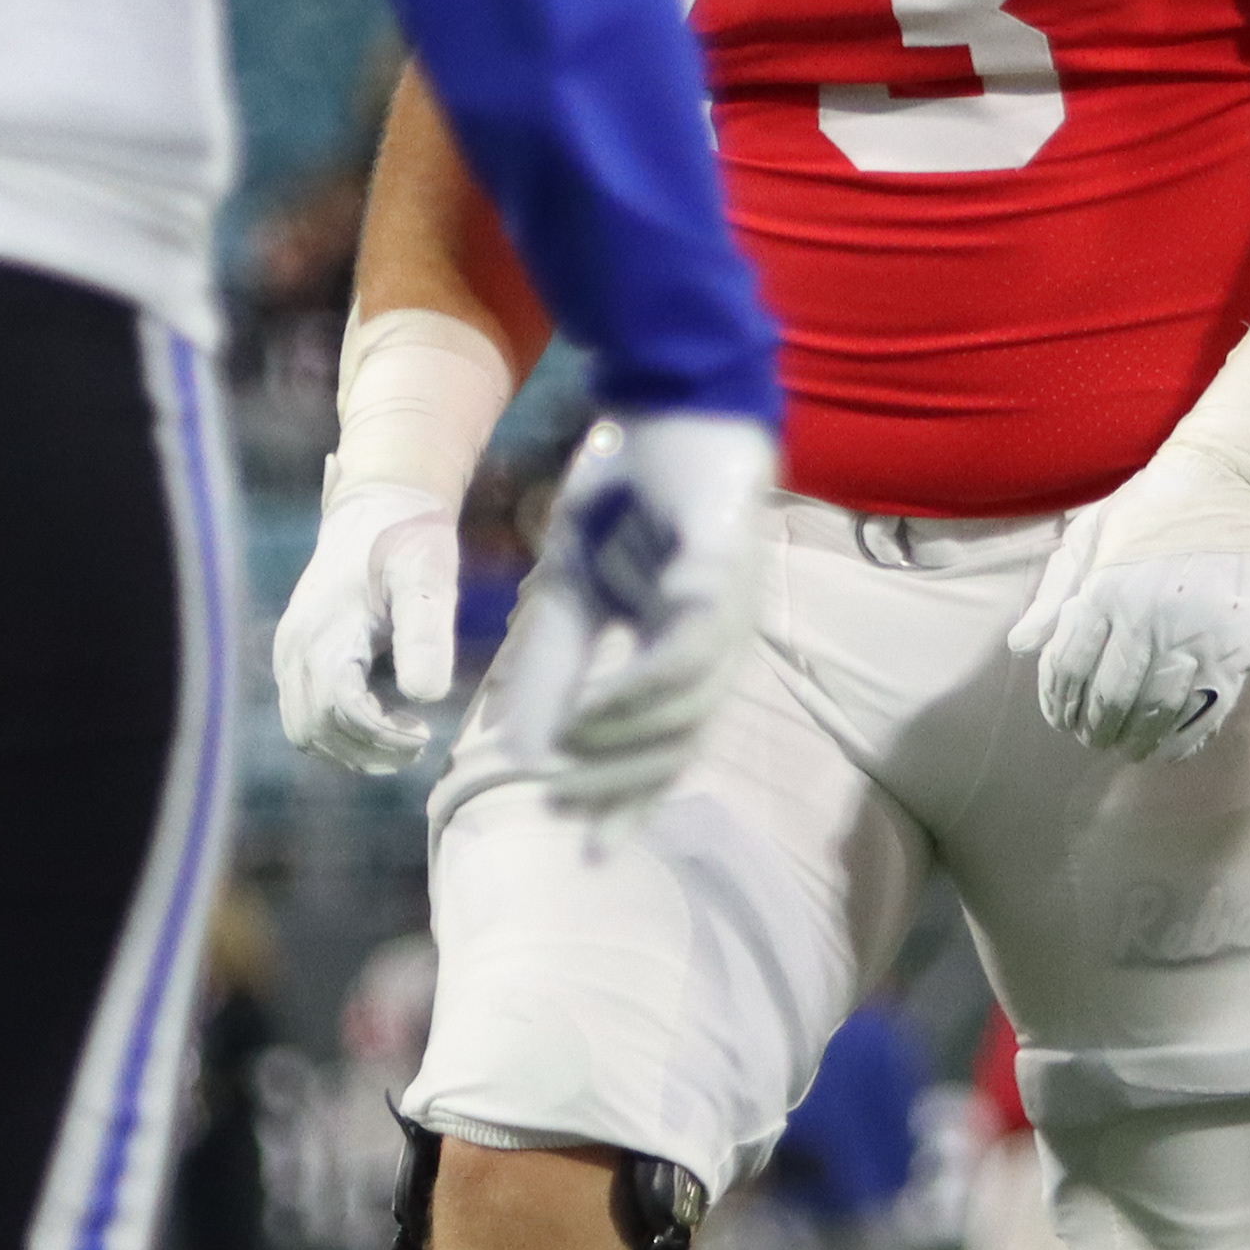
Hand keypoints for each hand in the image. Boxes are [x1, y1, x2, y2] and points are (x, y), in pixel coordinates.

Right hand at [273, 479, 461, 773]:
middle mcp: (295, 646)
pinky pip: (300, 713)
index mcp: (325, 630)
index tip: (424, 731)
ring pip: (303, 729)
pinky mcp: (291, 653)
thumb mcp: (429, 575)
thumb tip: (424, 697)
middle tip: (416, 742)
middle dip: (367, 748)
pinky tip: (376, 720)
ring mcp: (287, 651)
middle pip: (316, 728)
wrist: (375, 506)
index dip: (381, 735)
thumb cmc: (408, 539)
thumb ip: (426, 632)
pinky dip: (335, 730)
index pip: (340, 710)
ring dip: (349, 746)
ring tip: (399, 739)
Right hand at [492, 410, 774, 817]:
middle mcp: (718, 644)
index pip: (667, 746)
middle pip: (681, 744)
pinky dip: (638, 689)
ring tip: (566, 760)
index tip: (589, 850)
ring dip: (622, 743)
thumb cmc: (628, 492)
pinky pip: (685, 653)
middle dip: (623, 788)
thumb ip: (554, 664)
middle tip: (567, 816)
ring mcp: (728, 612)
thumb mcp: (573, 587)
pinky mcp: (721, 573)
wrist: (667, 399)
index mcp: (687, 649)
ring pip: (687, 710)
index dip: (629, 800)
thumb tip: (521, 746)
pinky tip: (595, 709)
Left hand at [1008, 444, 1249, 760]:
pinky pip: (1204, 714)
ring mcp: (1196, 638)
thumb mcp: (1090, 532)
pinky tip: (1165, 748)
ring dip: (1132, 740)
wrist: (1239, 487)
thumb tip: (1019, 646)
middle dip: (1091, 728)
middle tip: (1088, 739)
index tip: (1058, 717)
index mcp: (1105, 589)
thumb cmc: (1156, 505)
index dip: (1057, 702)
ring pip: (1154, 713)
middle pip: (1108, 699)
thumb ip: (1054, 594)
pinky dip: (1180, 741)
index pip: (1067, 667)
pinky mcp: (1237, 652)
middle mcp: (1147, 619)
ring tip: (1123, 747)